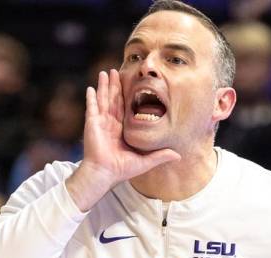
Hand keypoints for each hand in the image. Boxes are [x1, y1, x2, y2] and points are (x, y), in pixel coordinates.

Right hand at [66, 70, 179, 211]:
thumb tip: (179, 156)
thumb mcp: (145, 161)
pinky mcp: (92, 124)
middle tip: (116, 70)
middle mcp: (111, 124)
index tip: (132, 82)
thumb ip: (160, 156)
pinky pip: (91, 107)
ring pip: (103, 99)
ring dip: (103, 86)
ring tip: (105, 72)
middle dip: (115, 85)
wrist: (104, 174)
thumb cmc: (122, 170)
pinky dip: (91, 98)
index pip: (125, 107)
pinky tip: (90, 88)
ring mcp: (100, 123)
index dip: (128, 94)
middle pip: (114, 99)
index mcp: (122, 129)